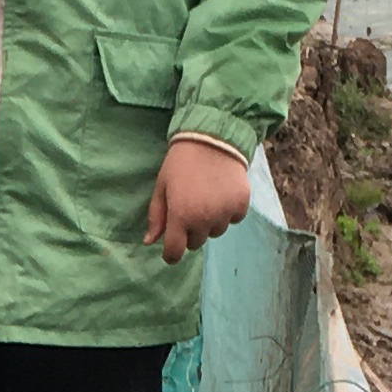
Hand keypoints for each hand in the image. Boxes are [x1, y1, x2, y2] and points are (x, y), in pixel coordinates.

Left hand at [144, 136, 251, 263]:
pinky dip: (228, 211)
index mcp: (180, 216)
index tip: (171, 250)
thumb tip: (149, 242)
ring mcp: (224, 213)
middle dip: (190, 231)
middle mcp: (204, 219)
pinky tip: (222, 193)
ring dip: (210, 222)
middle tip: (189, 207)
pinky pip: (233, 219)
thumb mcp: (162, 187)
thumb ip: (156, 216)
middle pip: (196, 243)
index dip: (171, 254)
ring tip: (207, 197)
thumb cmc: (181, 162)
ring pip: (215, 232)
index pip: (175, 252)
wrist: (213, 137)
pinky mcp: (241, 205)